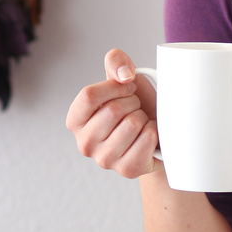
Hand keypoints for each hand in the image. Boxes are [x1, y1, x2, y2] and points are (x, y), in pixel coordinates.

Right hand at [66, 49, 159, 178]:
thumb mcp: (121, 78)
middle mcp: (84, 143)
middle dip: (132, 102)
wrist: (156, 134)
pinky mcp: (127, 169)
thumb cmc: (134, 105)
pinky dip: (154, 130)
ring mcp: (105, 160)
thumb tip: (124, 74)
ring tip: (140, 121)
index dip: (114, 86)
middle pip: (113, 110)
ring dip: (143, 116)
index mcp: (75, 120)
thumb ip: (115, 62)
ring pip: (131, 124)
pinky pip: (147, 138)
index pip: (88, 96)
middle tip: (135, 107)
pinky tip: (148, 135)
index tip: (127, 86)